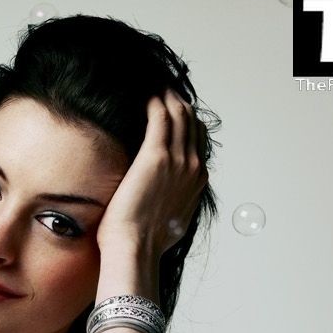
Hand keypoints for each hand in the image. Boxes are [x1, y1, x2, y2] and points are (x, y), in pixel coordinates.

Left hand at [97, 90, 208, 260]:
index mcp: (196, 181)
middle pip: (190, 120)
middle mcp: (192, 167)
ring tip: (152, 84)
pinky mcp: (156, 156)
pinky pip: (159, 115)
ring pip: (178, 113)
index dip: (185, 119)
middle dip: (177, 100)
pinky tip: (144, 93)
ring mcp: (177, 160)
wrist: (136, 249)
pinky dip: (153, 99)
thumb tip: (167, 201)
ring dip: (166, 94)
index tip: (171, 108)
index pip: (197, 138)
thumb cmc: (145, 242)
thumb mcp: (170, 222)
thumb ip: (174, 203)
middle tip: (160, 87)